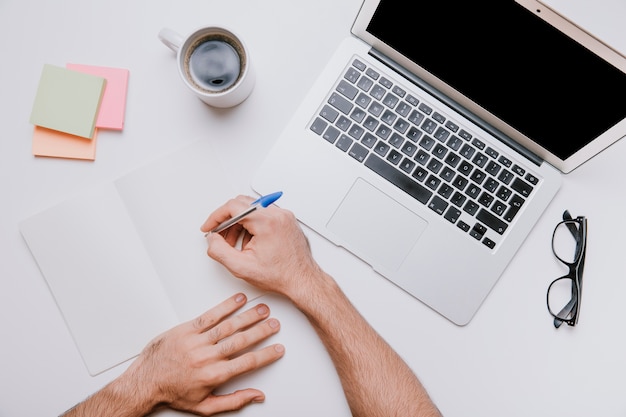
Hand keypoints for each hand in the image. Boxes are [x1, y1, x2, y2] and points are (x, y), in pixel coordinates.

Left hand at [120, 293, 283, 415]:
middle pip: (241, 341)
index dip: (266, 355)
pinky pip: (209, 316)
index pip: (247, 363)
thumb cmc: (173, 393)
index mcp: (213, 375)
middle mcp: (206, 357)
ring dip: (248, 316)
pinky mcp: (186, 330)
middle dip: (262, 331)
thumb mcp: (205, 406)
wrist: (145, 383)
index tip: (278, 348)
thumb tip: (256, 396)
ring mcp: (196, 341)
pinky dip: (225, 307)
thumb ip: (234, 401)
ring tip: (262, 310)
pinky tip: (238, 300)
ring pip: (228, 326)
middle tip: (275, 324)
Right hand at [200, 195, 322, 299]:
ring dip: (239, 223)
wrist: (302, 280)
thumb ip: (219, 251)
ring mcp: (284, 216)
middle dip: (227, 220)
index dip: (216, 217)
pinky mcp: (286, 220)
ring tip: (236, 244)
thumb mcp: (242, 267)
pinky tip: (250, 242)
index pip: (233, 206)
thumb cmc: (281, 275)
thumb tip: (212, 239)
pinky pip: (263, 214)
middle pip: (242, 204)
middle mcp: (278, 214)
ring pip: (252, 209)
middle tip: (220, 236)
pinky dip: (252, 225)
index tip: (209, 227)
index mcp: (267, 222)